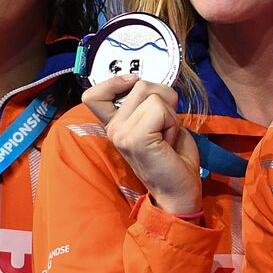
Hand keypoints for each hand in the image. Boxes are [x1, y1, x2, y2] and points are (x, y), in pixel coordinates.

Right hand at [83, 76, 200, 215]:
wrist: (179, 191)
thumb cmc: (173, 158)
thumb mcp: (158, 122)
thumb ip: (149, 103)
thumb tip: (155, 83)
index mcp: (115, 124)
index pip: (93, 95)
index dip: (114, 81)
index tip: (134, 83)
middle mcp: (113, 128)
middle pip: (140, 85)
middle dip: (165, 100)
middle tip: (166, 127)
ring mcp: (121, 134)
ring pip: (153, 95)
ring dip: (170, 113)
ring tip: (167, 136)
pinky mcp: (135, 138)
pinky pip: (160, 109)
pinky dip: (172, 122)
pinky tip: (168, 142)